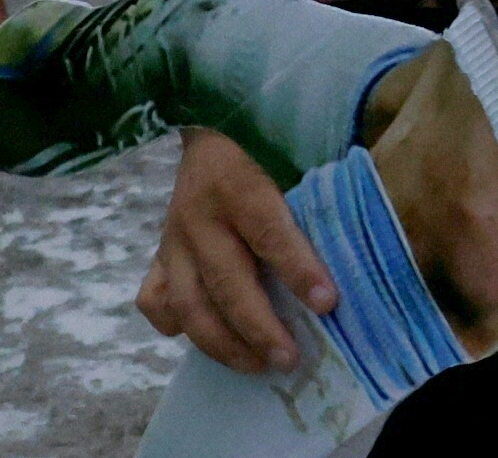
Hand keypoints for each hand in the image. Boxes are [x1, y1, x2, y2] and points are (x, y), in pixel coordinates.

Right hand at [137, 129, 333, 374]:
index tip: (328, 303)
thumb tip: (341, 265)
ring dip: (223, 343)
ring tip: (257, 365)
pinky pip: (156, 301)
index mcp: (239, 186)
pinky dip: (176, 325)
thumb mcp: (290, 164)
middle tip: (289, 359)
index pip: (271, 233)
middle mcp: (199, 216)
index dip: (299, 270)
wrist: (205, 132)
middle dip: (259, 327)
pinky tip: (203, 337)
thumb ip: (310, 209)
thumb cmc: (265, 154)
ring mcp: (172, 240)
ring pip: (189, 304)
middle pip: (227, 281)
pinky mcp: (157, 256)